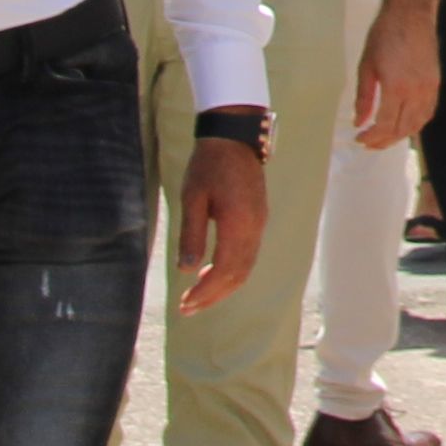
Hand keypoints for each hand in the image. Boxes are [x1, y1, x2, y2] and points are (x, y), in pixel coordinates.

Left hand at [177, 136, 267, 314]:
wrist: (235, 137)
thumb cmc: (208, 165)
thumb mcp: (192, 199)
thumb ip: (191, 235)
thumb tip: (188, 270)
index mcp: (238, 224)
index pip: (224, 271)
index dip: (205, 292)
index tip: (185, 304)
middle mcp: (254, 228)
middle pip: (239, 275)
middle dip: (214, 296)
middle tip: (188, 308)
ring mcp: (260, 223)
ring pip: (246, 267)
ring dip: (223, 286)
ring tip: (198, 296)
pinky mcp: (258, 218)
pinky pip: (248, 254)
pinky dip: (231, 270)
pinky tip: (212, 271)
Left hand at [353, 0, 443, 148]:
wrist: (411, 12)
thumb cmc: (384, 35)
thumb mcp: (366, 65)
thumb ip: (364, 97)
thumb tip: (358, 122)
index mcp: (396, 88)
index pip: (386, 125)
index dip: (372, 137)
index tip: (359, 138)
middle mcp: (417, 92)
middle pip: (403, 128)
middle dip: (385, 140)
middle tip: (369, 143)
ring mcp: (430, 88)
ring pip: (418, 123)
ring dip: (401, 135)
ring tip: (385, 137)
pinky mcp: (436, 83)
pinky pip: (428, 111)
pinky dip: (416, 123)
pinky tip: (404, 123)